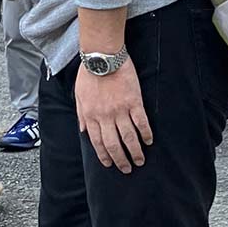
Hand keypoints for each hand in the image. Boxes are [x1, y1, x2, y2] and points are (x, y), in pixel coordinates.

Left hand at [75, 59, 153, 173]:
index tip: (110, 164)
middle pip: (113, 144)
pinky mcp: (134, 102)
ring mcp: (120, 110)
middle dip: (120, 160)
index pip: (97, 142)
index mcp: (90, 115)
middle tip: (127, 169)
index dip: (104, 155)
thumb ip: (81, 115)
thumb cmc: (88, 75)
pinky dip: (146, 134)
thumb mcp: (78, 96)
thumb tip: (83, 131)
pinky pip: (141, 123)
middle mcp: (104, 116)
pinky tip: (149, 141)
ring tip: (140, 160)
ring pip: (129, 138)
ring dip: (135, 152)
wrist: (102, 58)